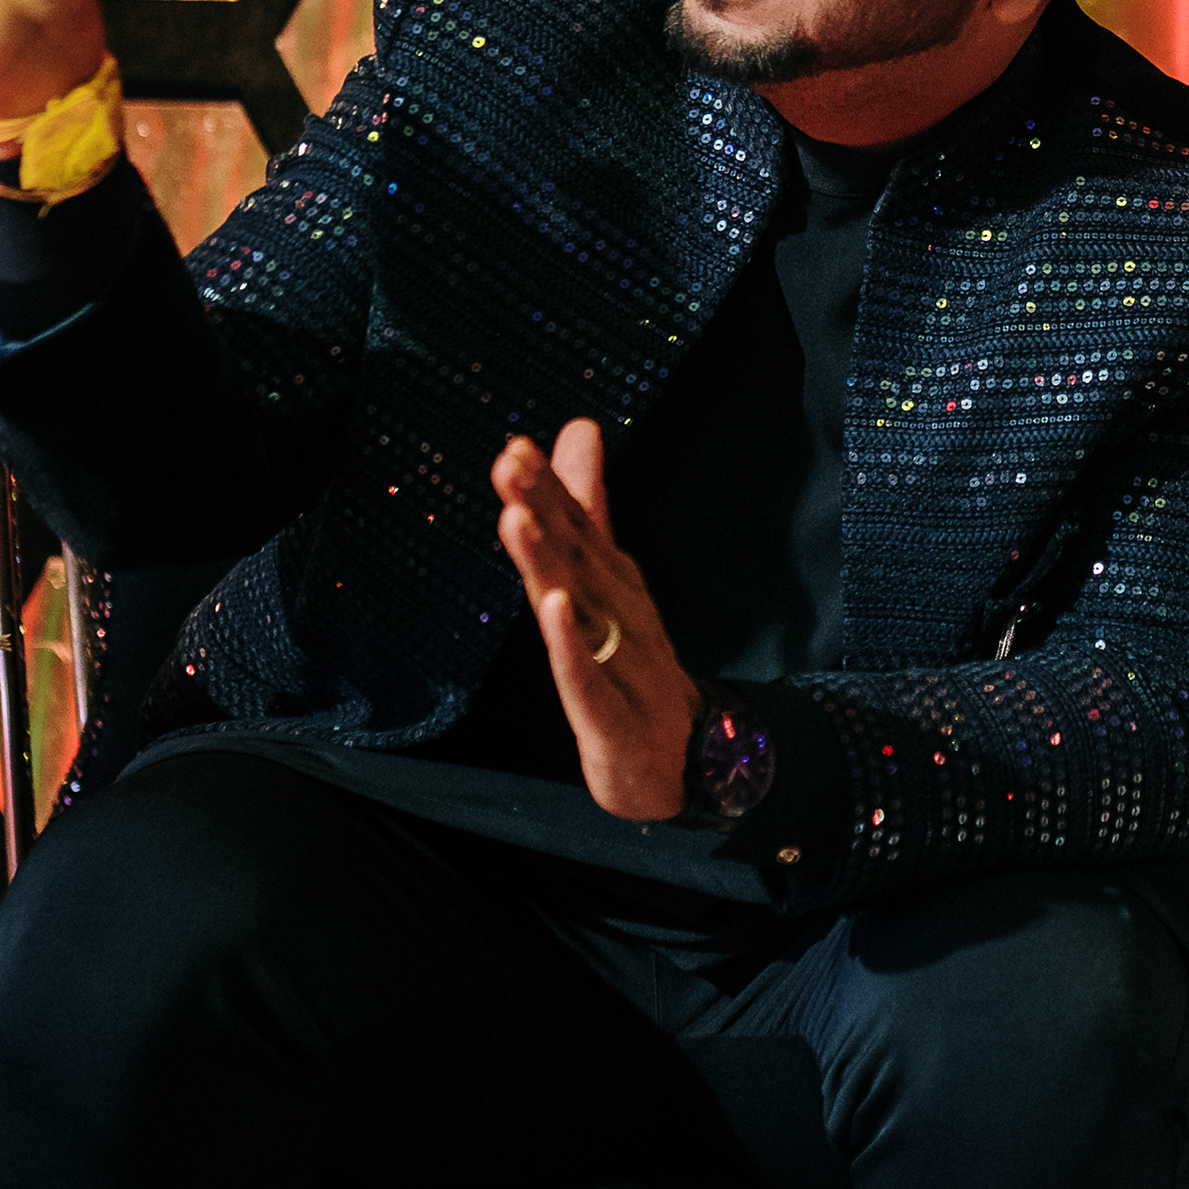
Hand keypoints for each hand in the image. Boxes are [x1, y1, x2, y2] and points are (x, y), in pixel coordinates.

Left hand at [494, 421, 694, 820]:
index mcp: (610, 584)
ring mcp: (618, 663)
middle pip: (576, 557)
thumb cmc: (633, 664)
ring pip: (578, 609)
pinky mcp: (609, 715)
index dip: (546, 488)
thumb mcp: (607, 582)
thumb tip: (579, 429)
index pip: (577, 529)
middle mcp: (617, 614)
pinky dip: (571, 644)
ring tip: (519, 518)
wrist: (678, 759)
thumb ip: (588, 508)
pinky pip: (587, 677)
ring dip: (549, 563)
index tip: (514, 447)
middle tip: (511, 464)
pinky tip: (553, 609)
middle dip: (543, 508)